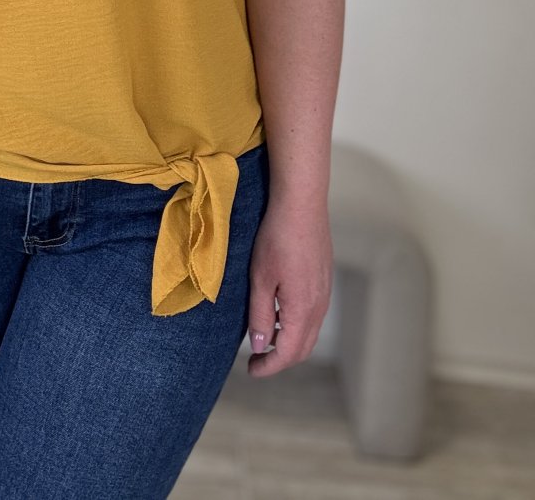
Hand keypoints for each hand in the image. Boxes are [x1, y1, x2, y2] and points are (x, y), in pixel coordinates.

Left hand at [246, 198, 332, 376]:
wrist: (302, 205)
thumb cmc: (277, 239)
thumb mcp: (260, 278)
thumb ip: (261, 315)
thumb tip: (261, 346)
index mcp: (302, 310)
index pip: (288, 353)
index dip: (269, 367)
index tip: (251, 370)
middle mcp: (319, 306)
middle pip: (303, 348)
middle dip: (280, 359)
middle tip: (257, 360)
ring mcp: (325, 293)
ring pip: (310, 331)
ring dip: (289, 342)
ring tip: (265, 337)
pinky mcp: (325, 279)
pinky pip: (313, 314)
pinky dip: (297, 324)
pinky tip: (280, 312)